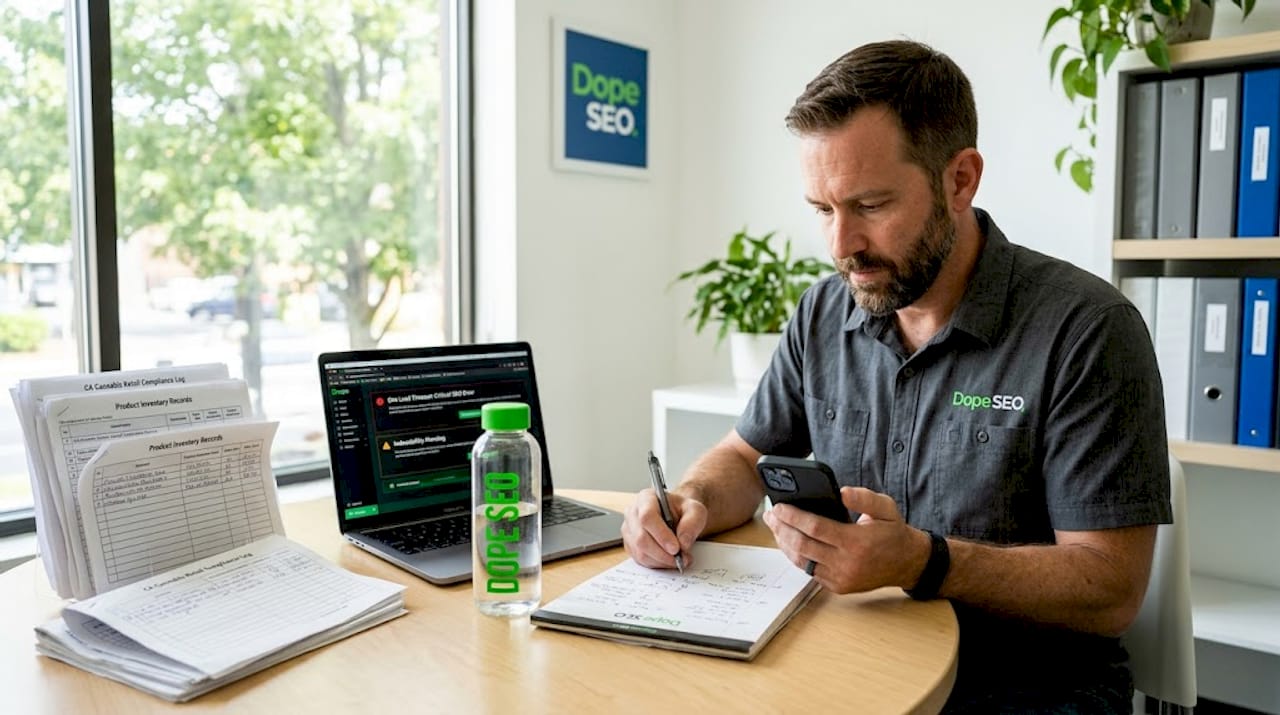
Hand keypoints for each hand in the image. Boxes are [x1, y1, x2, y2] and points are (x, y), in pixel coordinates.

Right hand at [622, 488, 706, 569]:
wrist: (676, 516)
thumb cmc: (682, 510)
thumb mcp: (695, 510)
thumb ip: (692, 523)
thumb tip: (683, 542)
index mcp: (646, 498)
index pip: (647, 517)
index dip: (661, 535)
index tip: (676, 548)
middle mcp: (632, 513)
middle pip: (641, 538)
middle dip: (663, 553)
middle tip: (681, 558)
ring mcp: (629, 530)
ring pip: (640, 552)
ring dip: (662, 561)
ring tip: (679, 560)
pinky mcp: (630, 545)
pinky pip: (640, 560)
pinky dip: (657, 564)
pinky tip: (669, 560)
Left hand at [763, 486, 928, 593]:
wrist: (907, 563)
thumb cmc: (893, 532)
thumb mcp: (886, 508)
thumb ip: (864, 498)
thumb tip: (841, 492)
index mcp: (856, 542)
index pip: (815, 528)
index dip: (794, 517)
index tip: (779, 507)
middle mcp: (847, 563)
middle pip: (803, 546)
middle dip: (782, 529)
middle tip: (771, 515)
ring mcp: (841, 578)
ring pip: (802, 561)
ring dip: (785, 543)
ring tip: (775, 527)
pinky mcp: (838, 587)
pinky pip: (810, 571)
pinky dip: (796, 556)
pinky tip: (789, 542)